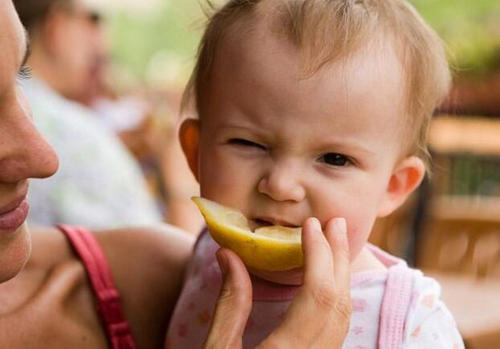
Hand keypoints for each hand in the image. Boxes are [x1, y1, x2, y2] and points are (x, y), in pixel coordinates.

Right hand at [203, 217, 351, 347]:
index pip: (318, 295)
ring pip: (342, 317)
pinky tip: (327, 279)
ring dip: (340, 277)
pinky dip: (335, 297)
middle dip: (338, 258)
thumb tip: (228, 253)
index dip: (319, 255)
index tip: (311, 225)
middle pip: (338, 303)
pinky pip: (337, 328)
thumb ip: (229, 304)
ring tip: (334, 244)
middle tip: (336, 223)